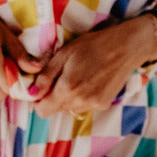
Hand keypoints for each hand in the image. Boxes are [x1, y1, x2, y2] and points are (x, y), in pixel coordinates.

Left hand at [26, 19, 151, 116]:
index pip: (42, 111)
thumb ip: (46, 76)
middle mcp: (79, 102)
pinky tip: (90, 80)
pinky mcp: (103, 104)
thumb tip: (31, 94)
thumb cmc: (92, 45)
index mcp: (67, 89)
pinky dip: (82, 97)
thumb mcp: (63, 54)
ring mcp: (93, 105)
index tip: (43, 87)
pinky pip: (84, 106)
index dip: (39, 100)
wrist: (125, 48)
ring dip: (68, 97)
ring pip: (70, 109)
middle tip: (61, 76)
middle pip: (56, 110)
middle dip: (53, 97)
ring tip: (78, 76)